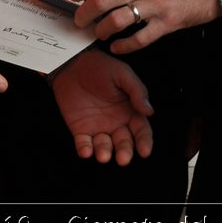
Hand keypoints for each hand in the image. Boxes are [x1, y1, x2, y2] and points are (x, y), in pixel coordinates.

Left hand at [50, 48, 153, 164]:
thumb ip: (136, 91)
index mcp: (130, 111)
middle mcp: (116, 123)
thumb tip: (149, 111)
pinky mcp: (80, 130)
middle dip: (125, 152)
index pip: (141, 131)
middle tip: (123, 159)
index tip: (144, 152)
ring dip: (104, 153)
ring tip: (103, 155)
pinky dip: (85, 150)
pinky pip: (83, 144)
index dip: (144, 142)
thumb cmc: (101, 67)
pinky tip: (86, 151)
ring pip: (104, 146)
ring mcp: (98, 128)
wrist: (72, 63)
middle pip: (124, 143)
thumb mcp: (122, 74)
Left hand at [70, 0, 220, 53]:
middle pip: (102, 1)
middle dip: (84, 13)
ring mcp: (154, 5)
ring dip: (102, 31)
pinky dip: (124, 46)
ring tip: (99, 34)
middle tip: (80, 20)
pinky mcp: (167, 24)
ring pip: (116, 21)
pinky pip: (139, 39)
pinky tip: (118, 47)